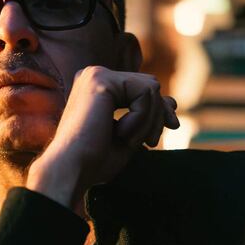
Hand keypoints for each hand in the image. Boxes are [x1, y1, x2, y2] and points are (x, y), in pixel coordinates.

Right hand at [26, 66, 178, 210]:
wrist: (72, 170)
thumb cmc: (95, 161)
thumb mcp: (130, 134)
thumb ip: (147, 116)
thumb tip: (172, 101)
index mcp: (97, 86)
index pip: (142, 88)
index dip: (159, 108)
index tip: (172, 126)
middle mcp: (94, 75)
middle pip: (149, 85)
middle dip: (157, 114)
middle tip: (150, 142)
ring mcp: (96, 74)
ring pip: (150, 88)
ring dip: (148, 121)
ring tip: (128, 140)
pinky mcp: (101, 80)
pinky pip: (144, 93)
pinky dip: (141, 119)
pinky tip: (121, 133)